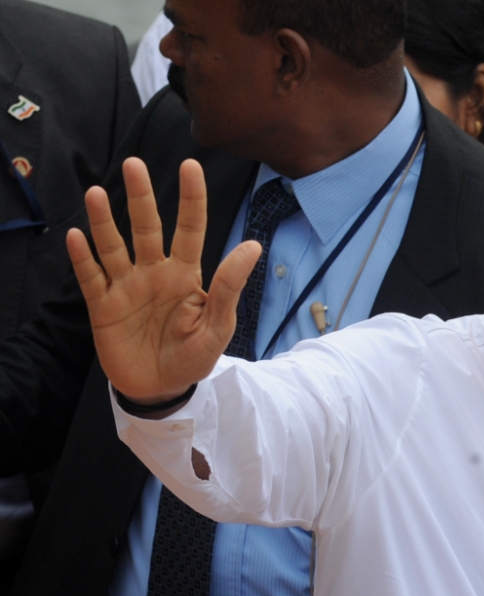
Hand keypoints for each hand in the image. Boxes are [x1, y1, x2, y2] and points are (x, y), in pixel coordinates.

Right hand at [67, 158, 260, 400]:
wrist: (161, 390)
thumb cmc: (194, 357)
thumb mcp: (218, 325)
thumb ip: (229, 286)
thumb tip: (253, 245)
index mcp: (185, 274)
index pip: (190, 228)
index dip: (191, 198)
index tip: (190, 165)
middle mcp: (154, 273)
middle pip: (147, 227)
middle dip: (140, 196)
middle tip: (134, 164)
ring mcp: (127, 287)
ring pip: (114, 246)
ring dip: (104, 221)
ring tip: (94, 192)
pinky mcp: (103, 307)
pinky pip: (91, 278)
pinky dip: (83, 259)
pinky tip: (77, 236)